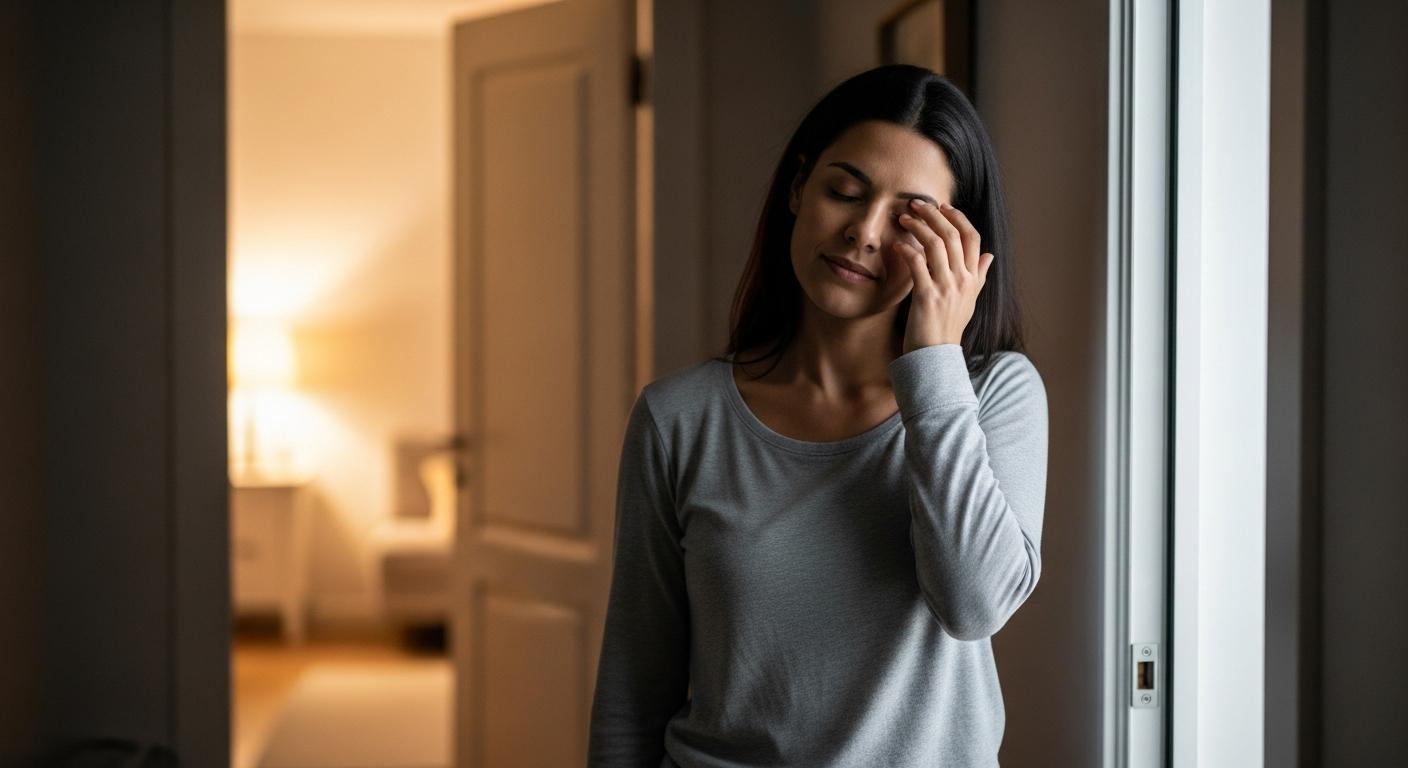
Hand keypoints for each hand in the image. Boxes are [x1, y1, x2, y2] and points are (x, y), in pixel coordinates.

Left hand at [894, 199, 994, 354]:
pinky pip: (917, 264)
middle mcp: (963, 280)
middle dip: (933, 214)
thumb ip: (978, 276)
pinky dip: (907, 250)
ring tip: (903, 218)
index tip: (943, 207)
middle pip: (952, 235)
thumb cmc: (949, 328)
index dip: (958, 218)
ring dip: (918, 226)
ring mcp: (946, 288)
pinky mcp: (927, 296)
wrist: (936, 356)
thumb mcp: (969, 301)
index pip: (972, 238)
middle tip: (916, 204)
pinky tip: (897, 245)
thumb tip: (989, 256)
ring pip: (935, 244)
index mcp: (972, 278)